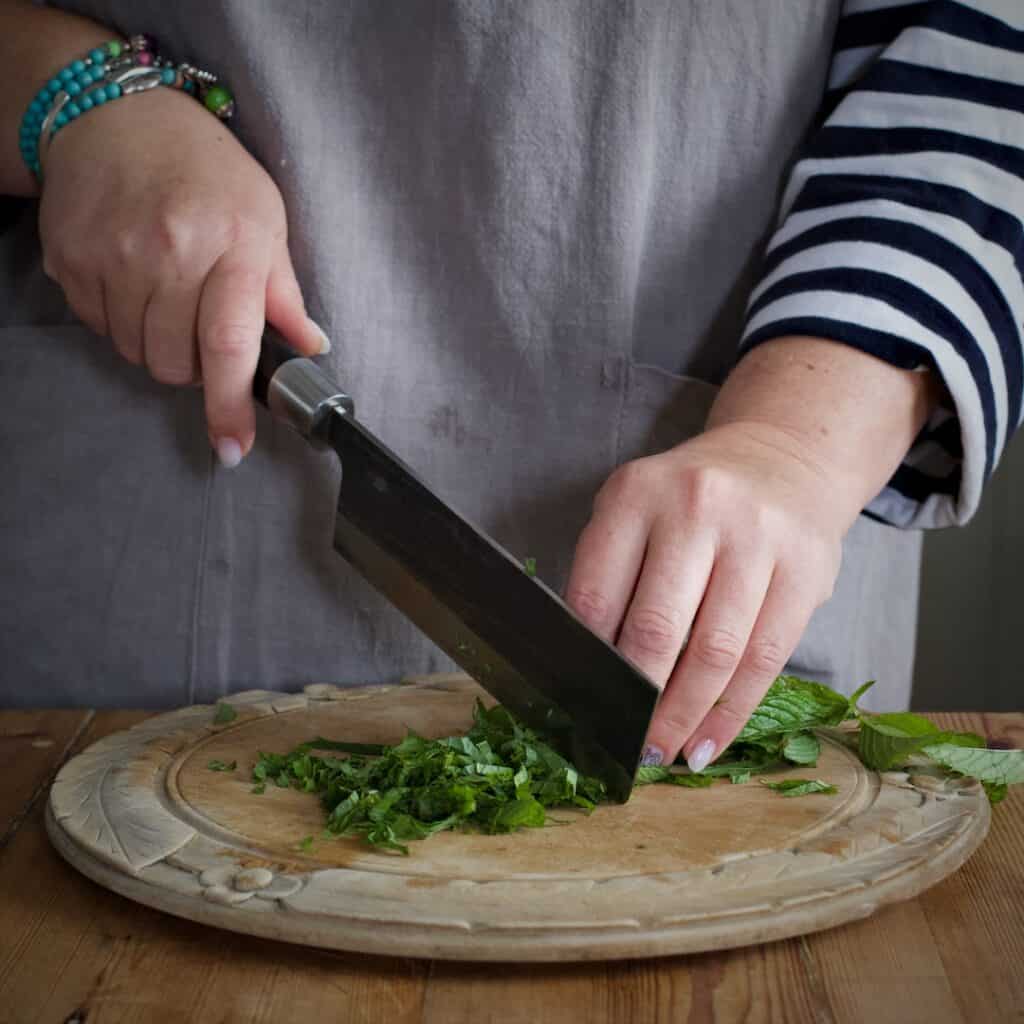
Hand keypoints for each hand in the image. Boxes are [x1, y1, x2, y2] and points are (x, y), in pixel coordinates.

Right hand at [37, 85, 325, 465]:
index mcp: (232, 245)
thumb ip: (283, 291)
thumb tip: (310, 347)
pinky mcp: (70, 257)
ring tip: (168, 297)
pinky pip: (98, 327)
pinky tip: (133, 281)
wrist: (116, 115)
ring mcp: (112, 255)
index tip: (233, 447)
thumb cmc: (206, 170)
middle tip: (202, 327)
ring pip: (136, 353)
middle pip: (176, 363)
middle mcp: (169, 252)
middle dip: (194, 367)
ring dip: (157, 344)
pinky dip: (119, 321)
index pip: (229, 345)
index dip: (230, 406)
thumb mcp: (265, 218)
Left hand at [565, 420, 850, 770]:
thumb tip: (589, 670)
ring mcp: (758, 539)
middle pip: (658, 628)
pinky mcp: (806, 571)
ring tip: (661, 754)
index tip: (581, 702)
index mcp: (637, 494)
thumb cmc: (690, 500)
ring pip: (716, 653)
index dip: (587, 659)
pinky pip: (766, 660)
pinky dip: (731, 713)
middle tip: (621, 744)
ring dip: (683, 717)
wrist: (782, 458)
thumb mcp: (635, 510)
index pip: (598, 593)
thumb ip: (610, 572)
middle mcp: (697, 510)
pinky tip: (707, 742)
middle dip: (636, 700)